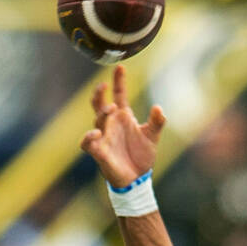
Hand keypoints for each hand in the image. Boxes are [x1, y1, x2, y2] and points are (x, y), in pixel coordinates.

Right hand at [80, 65, 166, 188]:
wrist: (137, 178)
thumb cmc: (142, 155)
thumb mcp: (152, 136)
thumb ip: (157, 122)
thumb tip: (158, 108)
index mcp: (123, 117)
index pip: (119, 94)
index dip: (119, 81)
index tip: (121, 67)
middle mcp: (111, 124)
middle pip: (100, 103)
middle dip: (100, 93)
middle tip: (104, 85)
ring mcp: (104, 137)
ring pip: (97, 119)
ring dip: (102, 112)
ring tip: (111, 108)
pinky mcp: (99, 152)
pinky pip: (88, 143)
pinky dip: (89, 137)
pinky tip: (96, 133)